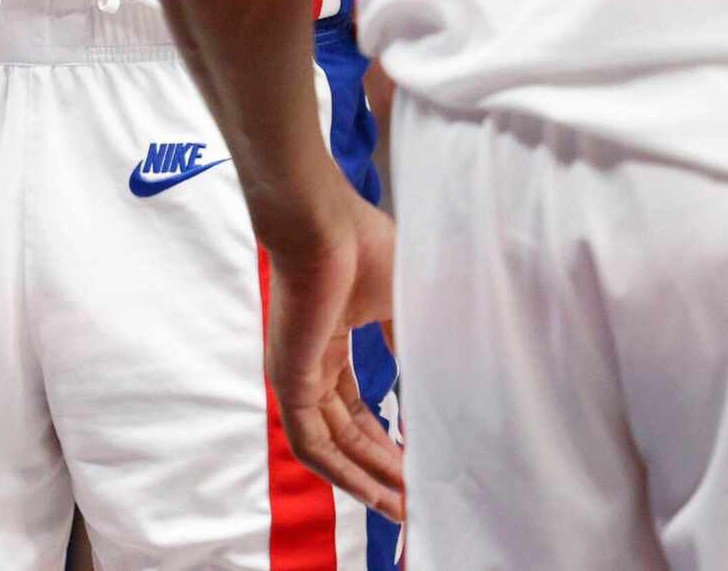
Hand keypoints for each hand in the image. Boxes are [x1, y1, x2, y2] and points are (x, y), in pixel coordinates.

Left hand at [260, 176, 405, 523]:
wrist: (321, 221)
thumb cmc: (360, 244)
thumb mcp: (401, 303)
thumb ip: (413, 342)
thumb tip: (439, 380)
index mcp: (331, 342)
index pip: (354, 406)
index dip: (385, 438)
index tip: (418, 461)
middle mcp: (310, 362)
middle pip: (343, 431)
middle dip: (380, 467)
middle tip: (415, 499)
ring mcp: (295, 372)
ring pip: (329, 445)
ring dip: (365, 478)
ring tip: (402, 506)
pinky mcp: (287, 379)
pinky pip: (310, 442)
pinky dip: (343, 472)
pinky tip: (375, 493)